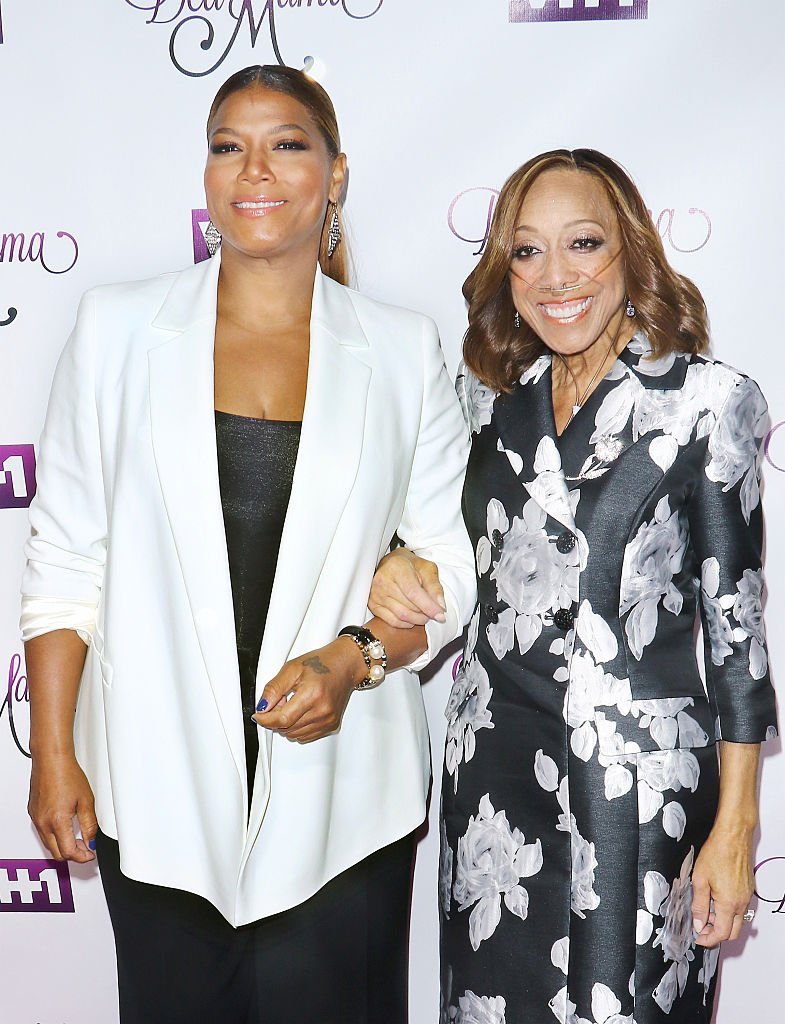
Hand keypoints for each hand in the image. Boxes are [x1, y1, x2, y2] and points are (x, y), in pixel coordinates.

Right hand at [28, 753, 97, 862]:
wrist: (51, 760)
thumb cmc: (67, 774)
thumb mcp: (87, 801)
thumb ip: (90, 824)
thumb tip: (92, 839)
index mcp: (58, 821)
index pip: (69, 852)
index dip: (82, 857)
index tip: (90, 854)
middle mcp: (43, 823)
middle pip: (57, 853)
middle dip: (73, 854)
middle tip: (86, 848)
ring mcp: (36, 818)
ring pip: (48, 844)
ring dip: (63, 845)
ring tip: (78, 837)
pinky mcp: (33, 813)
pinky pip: (43, 832)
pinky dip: (54, 835)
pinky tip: (65, 827)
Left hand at [252, 639, 364, 742]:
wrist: (346, 665)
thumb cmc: (322, 663)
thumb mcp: (292, 668)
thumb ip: (274, 688)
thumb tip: (261, 706)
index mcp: (312, 694)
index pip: (282, 719)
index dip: (265, 719)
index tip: (258, 715)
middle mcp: (322, 711)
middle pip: (287, 728)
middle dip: (275, 718)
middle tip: (279, 701)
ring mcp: (328, 720)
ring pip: (294, 734)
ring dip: (286, 724)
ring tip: (292, 704)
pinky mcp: (331, 726)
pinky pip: (305, 736)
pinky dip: (297, 728)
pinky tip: (300, 712)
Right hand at [368, 548, 445, 628]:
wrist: (391, 563)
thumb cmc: (410, 565)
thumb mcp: (427, 568)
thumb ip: (435, 586)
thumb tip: (441, 606)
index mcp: (396, 568)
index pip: (413, 593)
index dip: (428, 606)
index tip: (441, 615)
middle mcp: (382, 581)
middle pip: (409, 606)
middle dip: (425, 613)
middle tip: (434, 611)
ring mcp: (375, 594)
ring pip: (402, 616)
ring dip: (417, 619)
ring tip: (425, 614)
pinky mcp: (373, 604)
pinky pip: (393, 621)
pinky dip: (407, 623)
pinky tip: (413, 617)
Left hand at [692, 826, 754, 946]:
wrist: (733, 837)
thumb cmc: (717, 853)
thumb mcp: (699, 880)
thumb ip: (699, 905)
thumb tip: (698, 923)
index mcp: (729, 903)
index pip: (721, 934)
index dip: (708, 939)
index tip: (698, 938)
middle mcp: (741, 903)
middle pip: (732, 932)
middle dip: (716, 934)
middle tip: (701, 927)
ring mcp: (746, 896)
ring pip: (737, 920)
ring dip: (722, 922)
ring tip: (705, 911)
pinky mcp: (748, 889)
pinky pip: (740, 908)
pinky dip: (728, 911)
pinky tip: (715, 900)